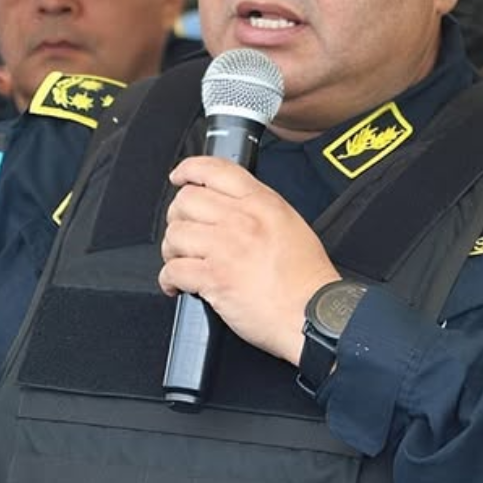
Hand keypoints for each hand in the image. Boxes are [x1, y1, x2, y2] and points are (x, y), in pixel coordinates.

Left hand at [159, 156, 340, 365]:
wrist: (314, 313)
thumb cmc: (307, 278)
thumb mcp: (290, 224)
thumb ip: (258, 208)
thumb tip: (229, 207)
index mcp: (261, 203)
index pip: (215, 170)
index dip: (188, 169)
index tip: (179, 177)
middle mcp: (241, 220)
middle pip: (186, 201)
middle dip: (177, 217)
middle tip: (184, 232)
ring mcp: (225, 248)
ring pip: (175, 234)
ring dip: (172, 250)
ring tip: (180, 260)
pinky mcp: (215, 278)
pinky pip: (174, 270)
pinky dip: (168, 279)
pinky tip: (177, 285)